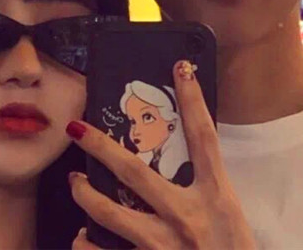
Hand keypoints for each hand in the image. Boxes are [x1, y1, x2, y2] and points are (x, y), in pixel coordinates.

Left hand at [68, 61, 254, 249]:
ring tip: (74, 180)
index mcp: (215, 194)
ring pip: (113, 215)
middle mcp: (187, 214)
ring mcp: (166, 245)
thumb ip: (204, 189)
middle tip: (77, 128)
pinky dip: (89, 246)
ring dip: (87, 196)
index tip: (180, 69)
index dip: (192, 100)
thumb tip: (177, 165)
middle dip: (104, 147)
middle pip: (137, 173)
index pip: (203, 135)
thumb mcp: (228, 213)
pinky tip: (80, 238)